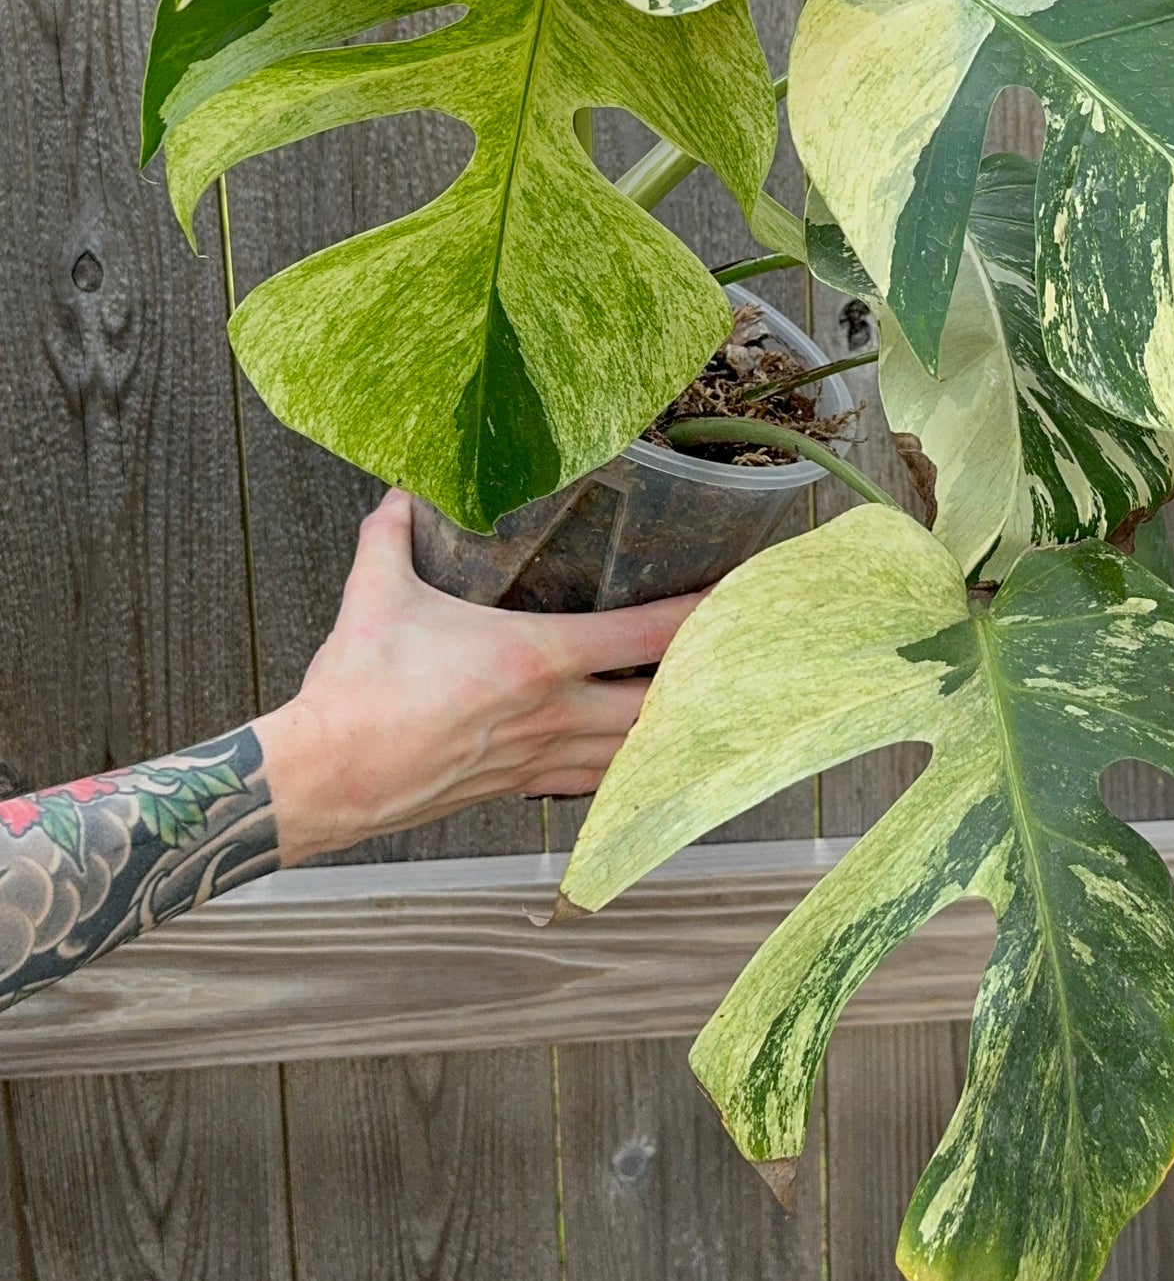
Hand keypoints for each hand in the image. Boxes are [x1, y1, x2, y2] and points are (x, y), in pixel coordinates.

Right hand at [255, 490, 700, 865]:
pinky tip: (636, 756)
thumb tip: (400, 493)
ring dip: (673, 728)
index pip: (645, 633)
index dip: (700, 613)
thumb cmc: (357, 691)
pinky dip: (627, 767)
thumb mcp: (376, 593)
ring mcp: (539, 758)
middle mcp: (553, 714)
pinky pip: (594, 781)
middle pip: (662, 702)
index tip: (733, 594)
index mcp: (535, 659)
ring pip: (635, 750)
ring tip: (705, 706)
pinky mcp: (518, 787)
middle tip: (738, 656)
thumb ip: (393, 535)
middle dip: (705, 680)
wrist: (327, 775)